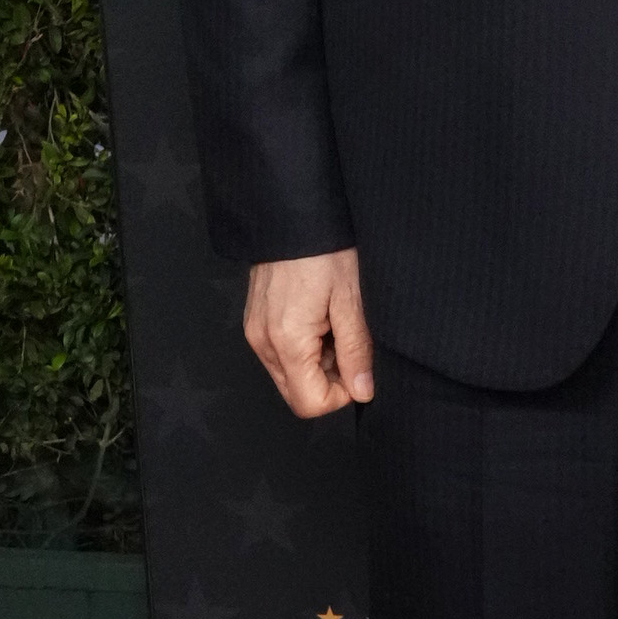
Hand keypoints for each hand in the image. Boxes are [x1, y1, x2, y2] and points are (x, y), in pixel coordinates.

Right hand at [244, 250, 376, 419]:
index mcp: (287, 341)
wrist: (293, 215)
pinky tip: (317, 317)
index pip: (310, 403)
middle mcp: (263, 343)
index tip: (357, 368)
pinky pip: (280, 354)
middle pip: (297, 394)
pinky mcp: (254, 322)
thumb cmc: (324, 250)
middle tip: (345, 342)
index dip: (341, 395)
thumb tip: (362, 391)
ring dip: (316, 362)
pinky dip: (303, 347)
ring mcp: (255, 333)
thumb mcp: (351, 301)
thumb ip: (356, 351)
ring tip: (331, 323)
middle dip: (328, 380)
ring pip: (289, 375)